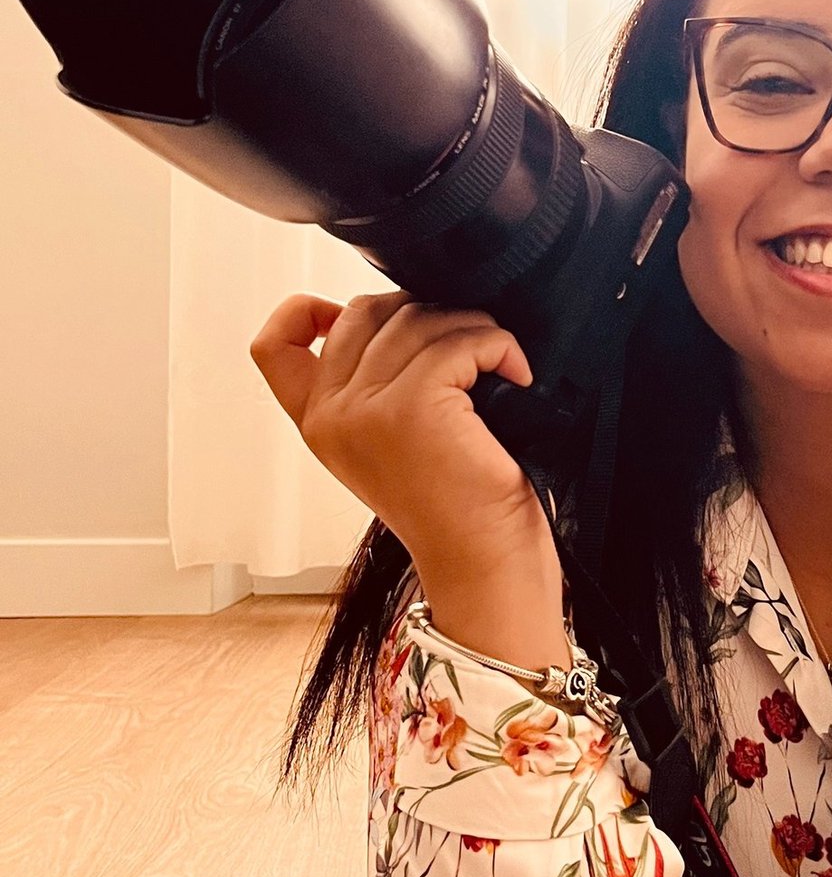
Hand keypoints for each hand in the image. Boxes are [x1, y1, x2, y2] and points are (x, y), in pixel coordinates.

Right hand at [249, 289, 550, 572]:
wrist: (485, 564)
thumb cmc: (457, 508)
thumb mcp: (391, 445)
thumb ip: (371, 389)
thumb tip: (403, 317)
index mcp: (318, 424)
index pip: (273, 346)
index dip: (305, 312)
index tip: (351, 314)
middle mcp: (332, 416)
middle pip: (365, 311)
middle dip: (423, 313)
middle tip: (466, 350)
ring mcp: (366, 410)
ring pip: (418, 319)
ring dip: (471, 329)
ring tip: (498, 365)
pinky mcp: (413, 406)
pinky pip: (459, 340)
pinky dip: (497, 346)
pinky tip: (515, 376)